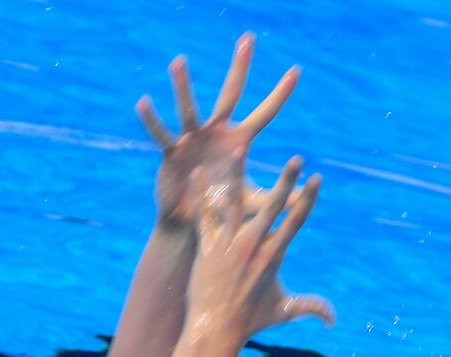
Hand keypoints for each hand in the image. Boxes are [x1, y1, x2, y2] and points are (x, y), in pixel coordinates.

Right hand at [137, 34, 299, 227]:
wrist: (192, 222)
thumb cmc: (223, 208)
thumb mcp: (254, 203)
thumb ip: (280, 198)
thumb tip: (306, 198)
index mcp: (239, 140)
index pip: (265, 113)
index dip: (280, 94)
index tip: (297, 71)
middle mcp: (217, 132)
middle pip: (231, 94)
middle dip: (240, 67)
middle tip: (248, 39)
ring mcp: (193, 139)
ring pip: (189, 108)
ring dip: (184, 86)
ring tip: (179, 61)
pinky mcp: (172, 152)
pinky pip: (161, 133)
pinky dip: (152, 120)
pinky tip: (144, 102)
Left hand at [187, 157, 333, 341]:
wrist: (216, 329)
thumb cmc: (251, 321)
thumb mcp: (284, 311)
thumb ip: (311, 307)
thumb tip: (334, 319)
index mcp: (274, 256)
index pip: (296, 221)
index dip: (308, 198)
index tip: (317, 178)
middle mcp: (253, 245)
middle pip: (273, 207)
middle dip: (287, 181)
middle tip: (296, 158)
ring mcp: (229, 244)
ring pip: (235, 203)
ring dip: (239, 175)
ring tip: (240, 150)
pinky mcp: (207, 246)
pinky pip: (204, 215)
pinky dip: (202, 195)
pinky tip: (200, 174)